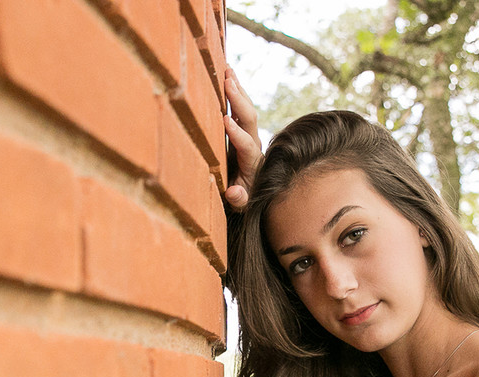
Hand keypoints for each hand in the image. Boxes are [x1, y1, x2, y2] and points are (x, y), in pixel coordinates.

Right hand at [223, 67, 261, 209]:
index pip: (246, 145)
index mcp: (252, 162)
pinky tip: (225, 75)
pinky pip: (240, 108)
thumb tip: (233, 193)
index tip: (225, 120)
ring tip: (227, 70)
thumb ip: (238, 199)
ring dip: (237, 90)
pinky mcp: (243, 130)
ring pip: (246, 109)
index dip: (237, 134)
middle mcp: (253, 145)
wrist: (253, 192)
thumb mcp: (240, 205)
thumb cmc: (242, 199)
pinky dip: (234, 92)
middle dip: (239, 101)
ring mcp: (249, 135)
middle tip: (228, 82)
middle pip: (250, 120)